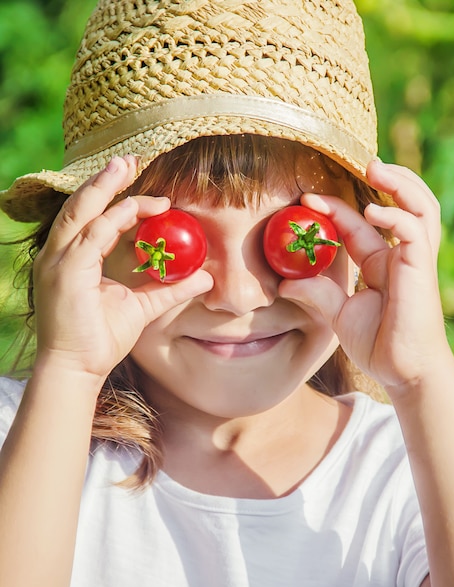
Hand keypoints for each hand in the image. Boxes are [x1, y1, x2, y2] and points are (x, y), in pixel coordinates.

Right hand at [33, 156, 212, 381]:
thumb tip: (204, 277)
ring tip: (127, 165)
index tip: (137, 180)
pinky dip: (113, 220)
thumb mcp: (140, 307)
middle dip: (105, 180)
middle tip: (130, 159)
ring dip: (106, 187)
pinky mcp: (64, 272)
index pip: (90, 217)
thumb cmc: (102, 339)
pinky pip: (91, 237)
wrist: (78, 369)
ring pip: (82, 212)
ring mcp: (58, 262)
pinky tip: (135, 208)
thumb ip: (169, 289)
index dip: (112, 196)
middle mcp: (59, 255)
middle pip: (81, 205)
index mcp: (71, 258)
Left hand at [280, 160, 447, 388]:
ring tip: (375, 167)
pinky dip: (396, 215)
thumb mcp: (339, 315)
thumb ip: (316, 295)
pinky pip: (414, 231)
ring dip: (400, 184)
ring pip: (419, 207)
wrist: (404, 371)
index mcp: (381, 262)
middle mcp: (399, 255)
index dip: (336, 207)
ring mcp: (414, 259)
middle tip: (361, 163)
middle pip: (402, 203)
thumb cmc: (379, 344)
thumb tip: (283, 285)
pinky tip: (372, 211)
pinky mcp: (421, 268)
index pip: (359, 224)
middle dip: (386, 180)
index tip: (306, 197)